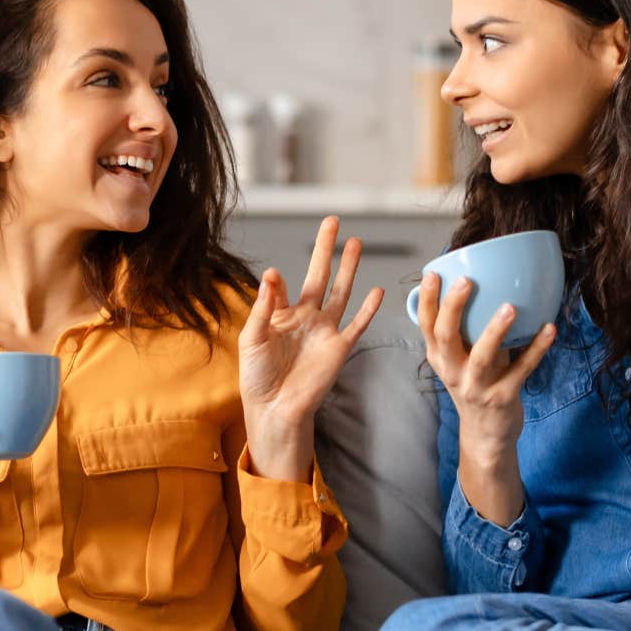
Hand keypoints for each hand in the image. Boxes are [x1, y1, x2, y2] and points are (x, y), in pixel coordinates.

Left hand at [238, 216, 384, 477]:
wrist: (275, 409)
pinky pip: (357, 324)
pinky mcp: (339, 348)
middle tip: (333, 222)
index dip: (278, 281)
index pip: (284, 286)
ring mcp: (325, 331)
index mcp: (282, 315)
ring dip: (349, 268)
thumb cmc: (257, 377)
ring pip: (341, 292)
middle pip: (320, 275)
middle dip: (326, 249)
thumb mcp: (252, 338)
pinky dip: (368, 309)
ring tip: (356, 243)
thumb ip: (263, 307)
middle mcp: (306, 318)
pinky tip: (378, 290)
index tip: (274, 277)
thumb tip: (271, 274)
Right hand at [417, 269, 557, 461]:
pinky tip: (550, 329)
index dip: (428, 300)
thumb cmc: (476, 387)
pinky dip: (537, 349)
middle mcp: (453, 372)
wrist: (485, 436)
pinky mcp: (502, 398)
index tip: (434, 273)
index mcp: (440, 358)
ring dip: (495, 331)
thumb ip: (467, 331)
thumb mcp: (461, 361)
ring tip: (509, 307)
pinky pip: (521, 370)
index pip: (426, 325)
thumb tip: (487, 284)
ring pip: (482, 357)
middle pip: (445, 336)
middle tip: (466, 281)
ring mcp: (476, 387)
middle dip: (453, 307)